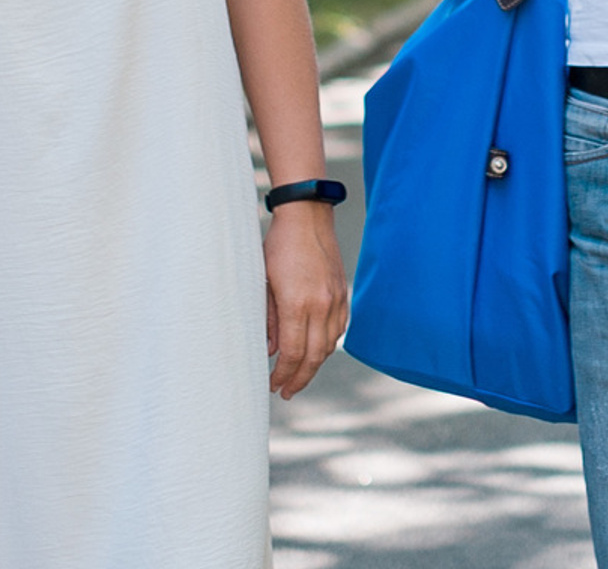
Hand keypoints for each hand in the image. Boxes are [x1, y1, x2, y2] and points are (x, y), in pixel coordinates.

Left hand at [265, 200, 348, 397]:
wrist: (307, 215)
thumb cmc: (279, 245)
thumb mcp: (265, 282)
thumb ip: (269, 319)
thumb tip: (271, 350)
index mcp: (298, 303)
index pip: (293, 353)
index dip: (283, 375)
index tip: (273, 386)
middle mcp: (322, 305)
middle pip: (314, 356)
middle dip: (299, 378)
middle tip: (286, 391)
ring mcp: (336, 298)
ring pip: (329, 345)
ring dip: (314, 364)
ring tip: (299, 374)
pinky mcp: (343, 291)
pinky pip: (339, 328)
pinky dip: (328, 344)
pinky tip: (316, 349)